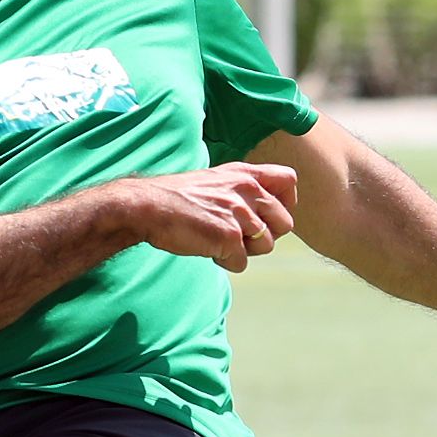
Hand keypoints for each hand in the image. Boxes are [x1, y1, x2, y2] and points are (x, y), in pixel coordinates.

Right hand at [107, 162, 299, 270]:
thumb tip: (266, 212)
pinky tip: (207, 249)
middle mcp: (247, 189)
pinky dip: (225, 263)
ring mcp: (239, 213)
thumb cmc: (178, 197)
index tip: (264, 214)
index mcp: (245, 173)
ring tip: (219, 241)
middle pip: (284, 223)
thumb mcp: (217, 180)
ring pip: (267, 245)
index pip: (289, 181)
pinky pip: (242, 263)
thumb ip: (244, 189)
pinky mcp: (229, 237)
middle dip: (265, 235)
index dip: (284, 203)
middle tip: (238, 234)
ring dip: (245, 251)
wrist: (147, 206)